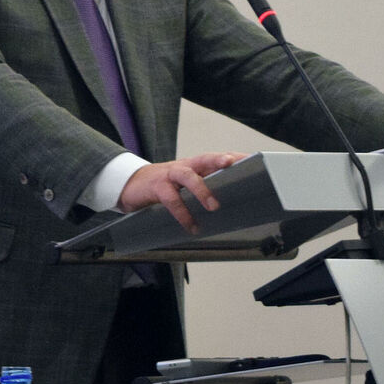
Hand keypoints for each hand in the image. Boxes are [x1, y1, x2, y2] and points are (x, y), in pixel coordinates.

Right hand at [118, 152, 247, 232]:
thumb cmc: (162, 186)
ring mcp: (169, 175)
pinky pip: (171, 199)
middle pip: (203, 158)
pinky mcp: (156, 187)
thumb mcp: (183, 185)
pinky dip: (182, 213)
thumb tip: (228, 206)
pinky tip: (191, 226)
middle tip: (232, 164)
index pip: (216, 158)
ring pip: (187, 176)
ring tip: (213, 206)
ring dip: (201, 189)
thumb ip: (202, 190)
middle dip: (218, 160)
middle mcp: (183, 167)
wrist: (130, 185)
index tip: (253, 158)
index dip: (234, 157)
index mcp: (193, 166)